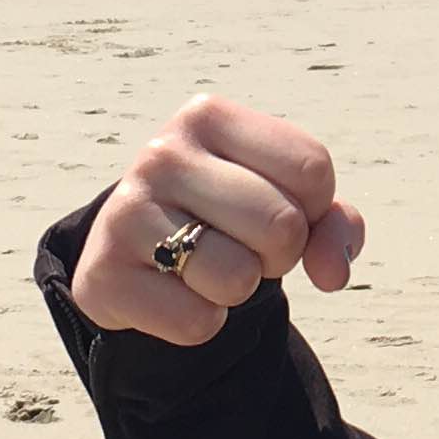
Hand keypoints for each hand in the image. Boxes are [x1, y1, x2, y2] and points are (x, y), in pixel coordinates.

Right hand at [68, 93, 366, 347]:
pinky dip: (201, 322)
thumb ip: (333, 225)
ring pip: (239, 279)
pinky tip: (173, 293)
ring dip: (239, 290)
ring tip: (206, 266)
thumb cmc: (226, 217)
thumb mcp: (285, 199)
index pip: (312, 169)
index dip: (314, 207)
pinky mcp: (105, 273)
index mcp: (208, 116)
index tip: (276, 207)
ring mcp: (126, 211)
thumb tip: (333, 272)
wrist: (133, 255)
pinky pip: (198, 322)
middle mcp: (162, 153)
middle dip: (280, 254)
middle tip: (241, 245)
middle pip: (282, 225)